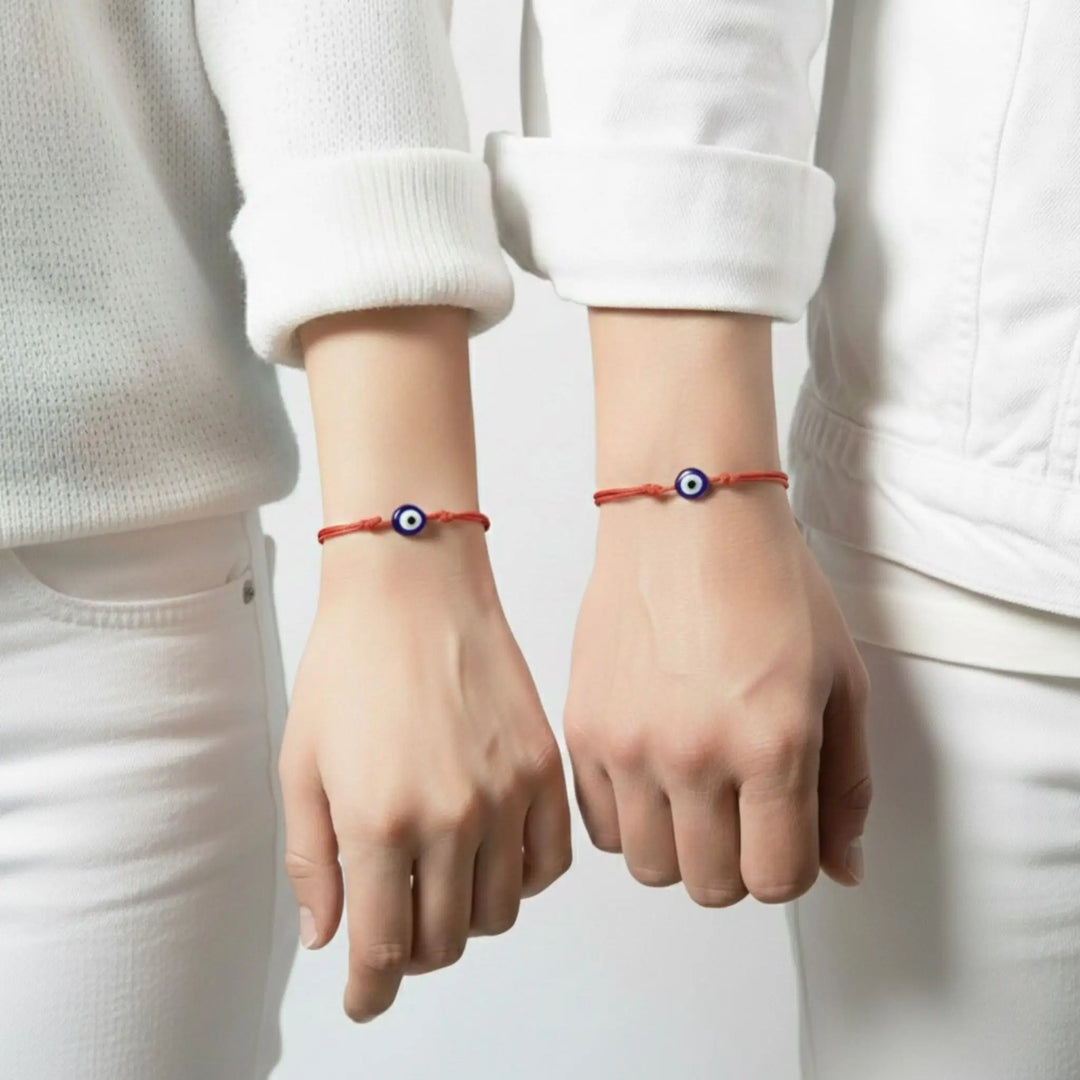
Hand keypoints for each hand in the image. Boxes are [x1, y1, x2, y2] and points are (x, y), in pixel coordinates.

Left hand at [278, 531, 571, 1021]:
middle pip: (442, 941)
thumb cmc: (351, 662)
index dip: (369, 991)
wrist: (413, 588)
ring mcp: (506, 795)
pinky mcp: (543, 769)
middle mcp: (450, 819)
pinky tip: (490, 859)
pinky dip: (519, 881)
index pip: (381, 949)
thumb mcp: (301, 764)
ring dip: (464, 919)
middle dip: (410, 953)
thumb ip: (312, 859)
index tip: (365, 1000)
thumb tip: (328, 933)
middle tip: (393, 929)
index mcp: (380, 822)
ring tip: (439, 887)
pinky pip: (547, 863)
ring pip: (497, 912)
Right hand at [563, 482, 870, 905]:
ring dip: (682, 848)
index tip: (786, 837)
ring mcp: (631, 744)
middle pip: (713, 885)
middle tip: (744, 813)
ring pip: (651, 867)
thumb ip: (848, 786)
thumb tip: (841, 868)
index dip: (790, 868)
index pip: (777, 878)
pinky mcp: (584, 728)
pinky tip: (655, 776)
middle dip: (739, 862)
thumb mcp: (841, 680)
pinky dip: (632, 819)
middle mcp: (696, 754)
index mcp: (773, 744)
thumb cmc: (767, 579)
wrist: (686, 513)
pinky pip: (601, 824)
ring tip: (696, 796)